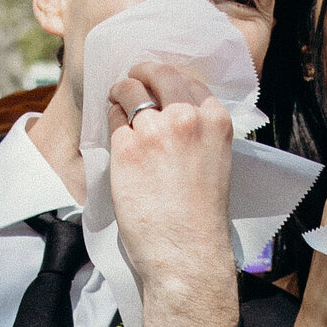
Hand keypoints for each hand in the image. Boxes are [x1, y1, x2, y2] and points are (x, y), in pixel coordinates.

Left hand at [108, 61, 238, 326]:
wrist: (187, 253)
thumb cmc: (200, 216)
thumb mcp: (215, 160)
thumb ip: (198, 131)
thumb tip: (168, 108)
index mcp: (216, 120)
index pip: (188, 80)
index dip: (169, 81)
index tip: (159, 87)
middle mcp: (188, 118)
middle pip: (158, 73)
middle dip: (142, 73)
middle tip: (132, 81)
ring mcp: (156, 130)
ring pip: (130, 89)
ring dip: (121, 92)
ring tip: (117, 100)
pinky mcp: (127, 147)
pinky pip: (113, 118)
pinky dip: (111, 119)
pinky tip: (114, 131)